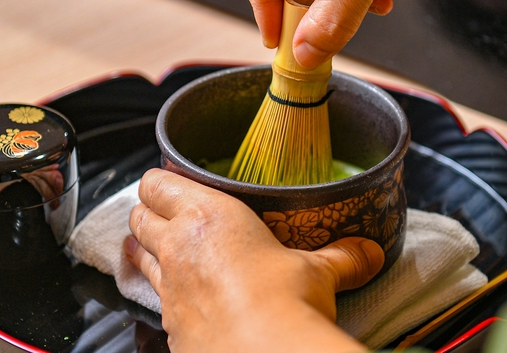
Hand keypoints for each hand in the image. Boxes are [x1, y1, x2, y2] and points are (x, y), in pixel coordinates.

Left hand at [125, 168, 384, 352]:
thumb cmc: (284, 302)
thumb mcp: (317, 271)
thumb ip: (340, 257)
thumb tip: (368, 252)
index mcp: (207, 216)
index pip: (158, 183)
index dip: (160, 180)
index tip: (170, 180)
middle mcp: (179, 247)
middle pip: (139, 215)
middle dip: (148, 211)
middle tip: (166, 212)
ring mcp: (169, 289)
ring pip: (138, 255)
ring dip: (145, 248)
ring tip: (160, 247)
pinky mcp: (168, 326)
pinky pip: (153, 298)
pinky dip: (162, 291)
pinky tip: (181, 296)